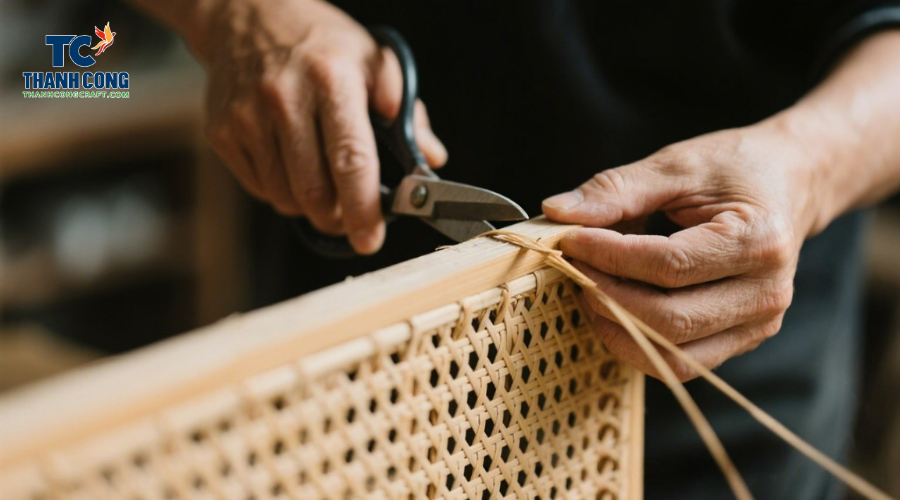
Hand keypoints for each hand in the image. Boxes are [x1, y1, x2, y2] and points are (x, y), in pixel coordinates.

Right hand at [194, 0, 446, 253]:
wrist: (248, 14)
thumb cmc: (320, 43)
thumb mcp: (373, 60)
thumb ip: (406, 111)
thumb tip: (431, 158)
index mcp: (331, 80)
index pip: (351, 159)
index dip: (363, 208)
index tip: (371, 239)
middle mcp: (284, 98)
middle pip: (314, 191)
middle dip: (338, 217)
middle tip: (352, 218)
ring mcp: (247, 117)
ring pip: (285, 197)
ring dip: (310, 207)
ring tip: (323, 185)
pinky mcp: (222, 131)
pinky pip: (259, 188)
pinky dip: (281, 192)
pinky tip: (292, 166)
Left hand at [542, 121, 824, 380]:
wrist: (790, 184)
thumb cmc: (734, 170)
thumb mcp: (677, 166)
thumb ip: (617, 189)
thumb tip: (557, 213)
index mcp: (759, 240)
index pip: (668, 265)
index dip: (609, 256)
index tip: (568, 240)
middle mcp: (766, 292)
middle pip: (669, 318)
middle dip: (606, 296)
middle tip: (572, 267)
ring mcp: (758, 324)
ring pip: (671, 352)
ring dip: (616, 326)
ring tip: (588, 287)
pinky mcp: (743, 340)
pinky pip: (680, 361)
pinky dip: (637, 340)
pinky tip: (613, 307)